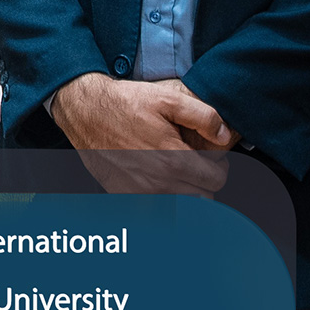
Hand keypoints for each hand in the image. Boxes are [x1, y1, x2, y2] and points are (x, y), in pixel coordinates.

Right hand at [50, 72, 230, 196]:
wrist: (84, 111)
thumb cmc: (124, 103)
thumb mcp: (167, 98)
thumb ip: (203, 116)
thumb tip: (225, 134)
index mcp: (174, 161)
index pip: (216, 179)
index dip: (218, 166)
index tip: (209, 157)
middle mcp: (159, 184)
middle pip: (204, 198)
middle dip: (204, 181)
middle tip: (194, 163)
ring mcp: (141, 194)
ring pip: (183, 208)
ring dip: (186, 193)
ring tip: (177, 172)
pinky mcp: (125, 196)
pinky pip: (156, 211)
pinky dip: (162, 200)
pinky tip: (157, 181)